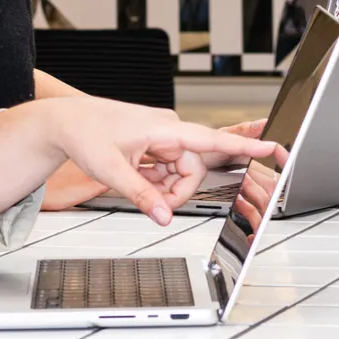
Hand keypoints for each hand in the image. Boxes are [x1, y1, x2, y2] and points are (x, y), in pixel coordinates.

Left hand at [35, 96, 283, 226]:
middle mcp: (169, 129)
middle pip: (193, 170)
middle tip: (151, 200)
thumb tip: (164, 216)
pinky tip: (135, 175)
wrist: (65, 121)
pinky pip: (168, 168)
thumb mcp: (111, 171)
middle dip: (175, 190)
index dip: (245, 145)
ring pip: (181, 172)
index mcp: (165, 128)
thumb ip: (141, 196)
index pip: (213, 139)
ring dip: (163, 186)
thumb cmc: (85, 134)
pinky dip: (156, 180)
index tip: (273, 147)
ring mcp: (162, 136)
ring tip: (134, 183)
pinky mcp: (155, 143)